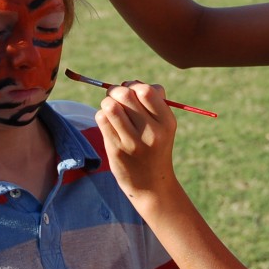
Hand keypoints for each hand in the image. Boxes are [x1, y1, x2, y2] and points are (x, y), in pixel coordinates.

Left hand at [96, 82, 179, 206]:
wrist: (151, 184)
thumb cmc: (155, 147)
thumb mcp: (164, 127)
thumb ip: (153, 103)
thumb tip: (130, 84)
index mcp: (167, 122)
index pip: (147, 90)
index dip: (134, 85)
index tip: (131, 91)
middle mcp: (152, 132)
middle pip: (126, 94)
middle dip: (116, 91)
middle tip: (116, 97)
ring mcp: (133, 142)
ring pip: (111, 105)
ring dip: (107, 102)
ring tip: (111, 109)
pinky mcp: (117, 150)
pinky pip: (102, 119)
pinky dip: (102, 115)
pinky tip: (108, 123)